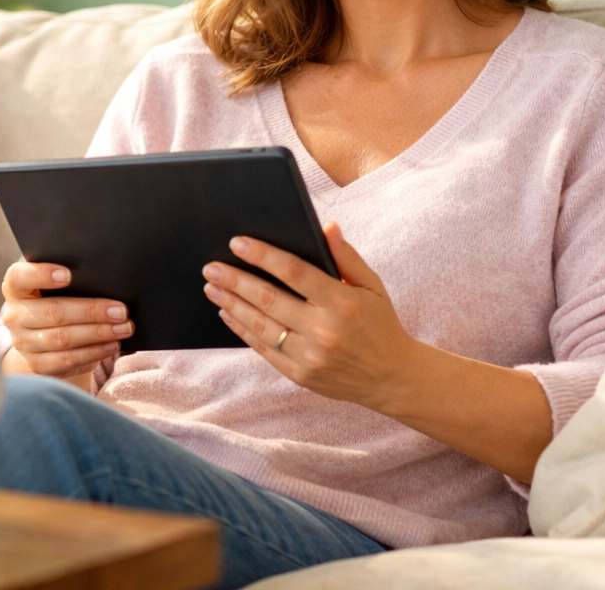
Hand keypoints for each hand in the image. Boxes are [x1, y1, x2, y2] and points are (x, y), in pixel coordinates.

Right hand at [1, 261, 133, 377]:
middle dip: (91, 311)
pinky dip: (94, 352)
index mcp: (16, 288)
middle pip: (53, 312)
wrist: (46, 336)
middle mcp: (14, 315)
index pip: (19, 277)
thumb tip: (108, 282)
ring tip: (123, 327)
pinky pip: (67, 359)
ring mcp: (23, 343)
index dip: (42, 274)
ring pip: (63, 338)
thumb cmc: (59, 300)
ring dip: (98, 333)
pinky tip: (112, 344)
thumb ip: (74, 280)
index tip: (68, 274)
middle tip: (121, 310)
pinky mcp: (37, 365)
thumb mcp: (59, 287)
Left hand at [201, 222, 415, 410]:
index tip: (238, 243)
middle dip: (235, 280)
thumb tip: (326, 226)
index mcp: (342, 302)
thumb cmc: (380, 323)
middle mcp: (324, 330)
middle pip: (269, 299)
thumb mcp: (372, 285)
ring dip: (231, 304)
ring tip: (212, 288)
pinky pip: (263, 350)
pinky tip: (228, 314)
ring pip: (260, 325)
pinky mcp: (300, 375)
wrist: (393, 377)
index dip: (263, 255)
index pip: (294, 272)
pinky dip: (242, 330)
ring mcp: (310, 356)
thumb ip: (347, 256)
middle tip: (211, 266)